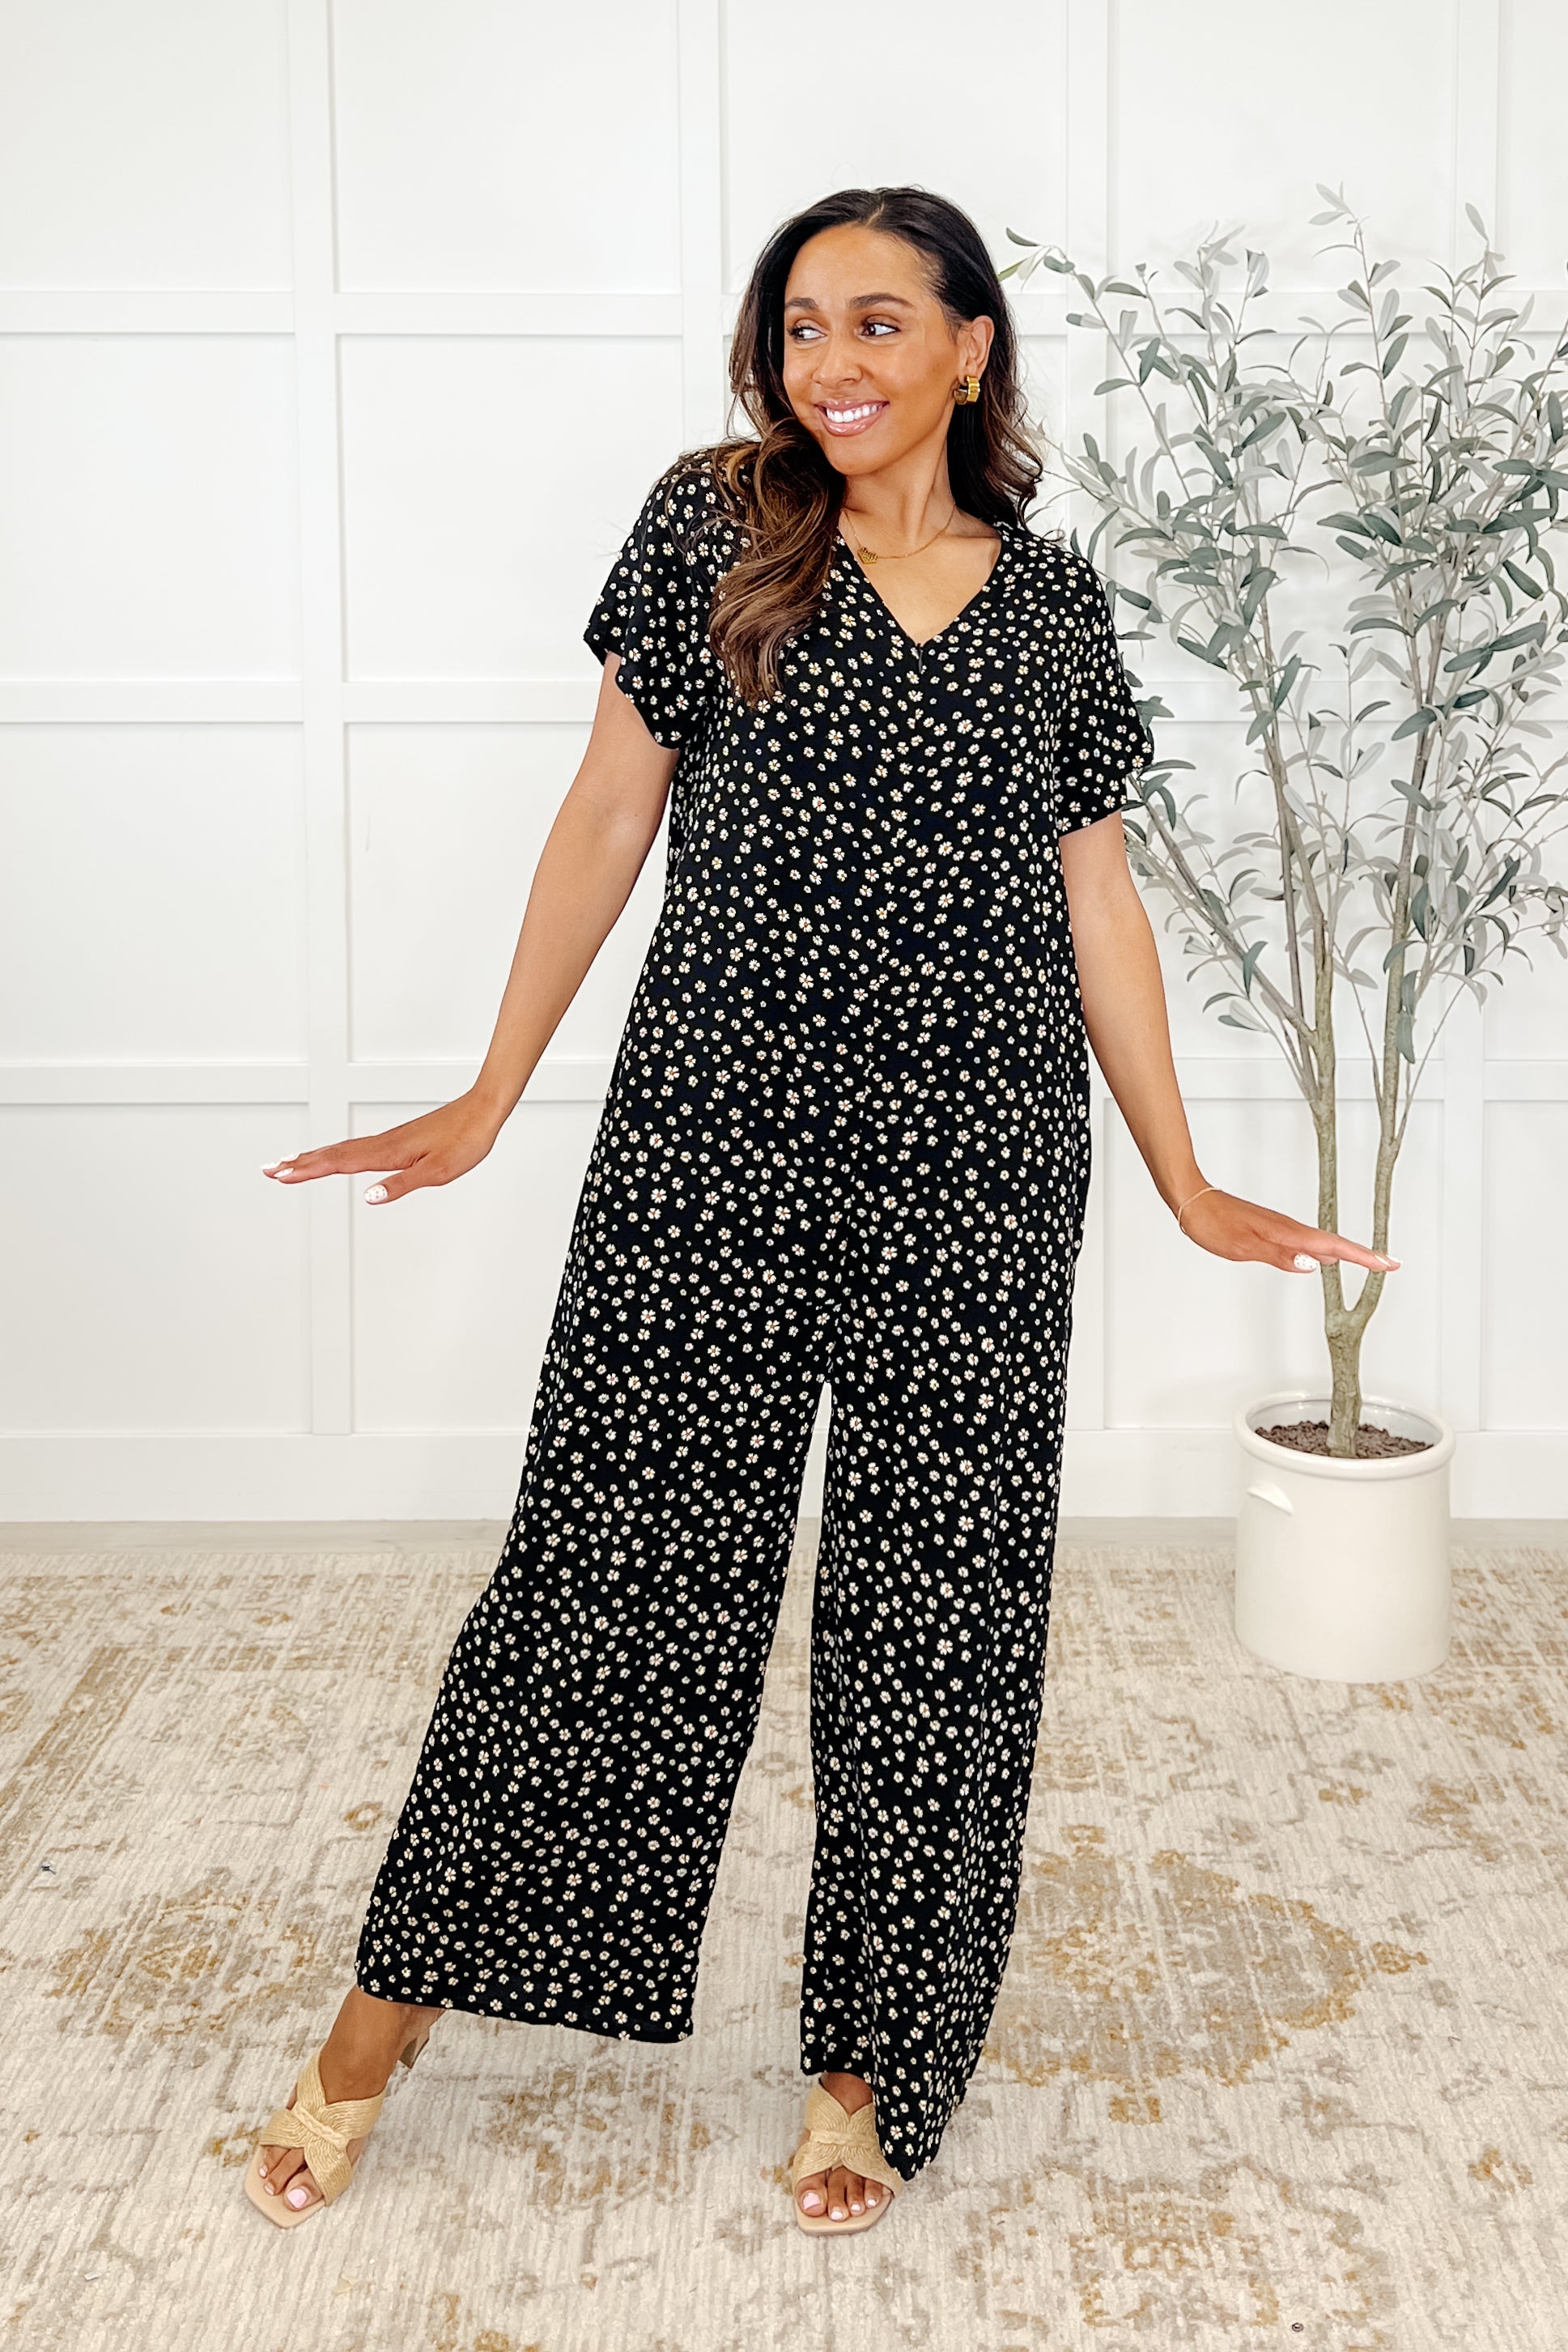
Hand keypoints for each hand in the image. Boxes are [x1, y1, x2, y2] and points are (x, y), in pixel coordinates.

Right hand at [262, 1092, 502, 1204]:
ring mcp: (387, 1140)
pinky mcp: (396, 1140)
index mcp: (388, 1153)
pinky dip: (335, 1152)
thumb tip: (369, 1198)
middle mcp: (382, 1144)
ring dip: (312, 1157)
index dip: (307, 1171)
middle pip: (331, 1154)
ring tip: (287, 1164)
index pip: (338, 1163)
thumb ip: (401, 1185)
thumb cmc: (465, 1141)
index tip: (279, 1175)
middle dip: (298, 1164)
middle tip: (267, 1170)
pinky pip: (356, 1147)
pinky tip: (332, 1157)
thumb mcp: (438, 1172)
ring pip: (341, 1149)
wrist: (483, 1111)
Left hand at [1176, 1185, 1398, 1275]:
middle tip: (1388, 1265)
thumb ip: (1280, 1257)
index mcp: (1286, 1234)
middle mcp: (1289, 1229)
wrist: (1192, 1201)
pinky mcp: (1273, 1229)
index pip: (1333, 1248)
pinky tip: (1324, 1259)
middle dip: (1363, 1255)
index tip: (1387, 1264)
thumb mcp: (1244, 1247)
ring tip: (1368, 1262)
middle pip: (1335, 1244)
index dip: (1362, 1257)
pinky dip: (1322, 1250)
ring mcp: (1282, 1228)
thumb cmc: (1213, 1224)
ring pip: (1321, 1242)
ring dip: (1346, 1253)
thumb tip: (1314, 1265)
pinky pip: (1305, 1241)